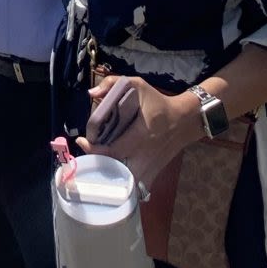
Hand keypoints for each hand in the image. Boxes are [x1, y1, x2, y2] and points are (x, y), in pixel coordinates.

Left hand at [75, 75, 203, 187]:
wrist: (184, 120)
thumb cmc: (158, 102)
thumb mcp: (137, 84)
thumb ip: (112, 83)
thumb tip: (91, 93)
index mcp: (141, 134)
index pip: (114, 150)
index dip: (94, 149)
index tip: (82, 140)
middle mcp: (146, 154)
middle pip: (118, 170)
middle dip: (98, 164)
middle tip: (88, 151)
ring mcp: (151, 166)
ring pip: (127, 181)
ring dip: (110, 175)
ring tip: (97, 162)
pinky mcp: (154, 171)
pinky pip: (137, 184)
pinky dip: (123, 182)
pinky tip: (111, 173)